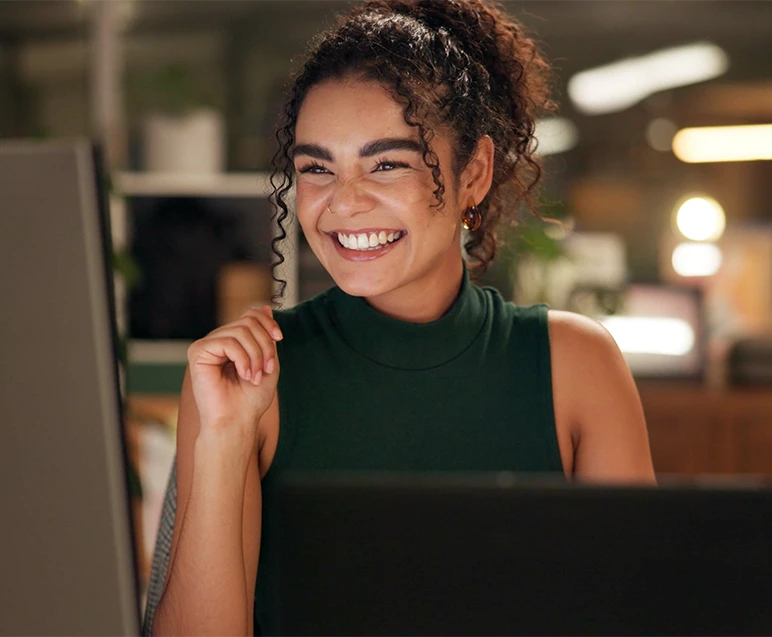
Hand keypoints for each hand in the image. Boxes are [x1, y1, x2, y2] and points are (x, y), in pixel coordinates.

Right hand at [186, 305, 282, 446]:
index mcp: (234, 342)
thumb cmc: (251, 399)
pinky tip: (244, 375)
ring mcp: (207, 345)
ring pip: (240, 331)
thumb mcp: (268, 361)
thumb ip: (266, 337)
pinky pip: (228, 342)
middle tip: (266, 369)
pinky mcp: (198, 352)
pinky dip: (243, 359)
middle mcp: (218, 340)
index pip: (250, 315)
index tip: (279, 339)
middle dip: (264, 345)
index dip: (267, 322)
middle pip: (248, 322)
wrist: (236, 422)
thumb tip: (265, 307)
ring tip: (254, 377)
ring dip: (256, 355)